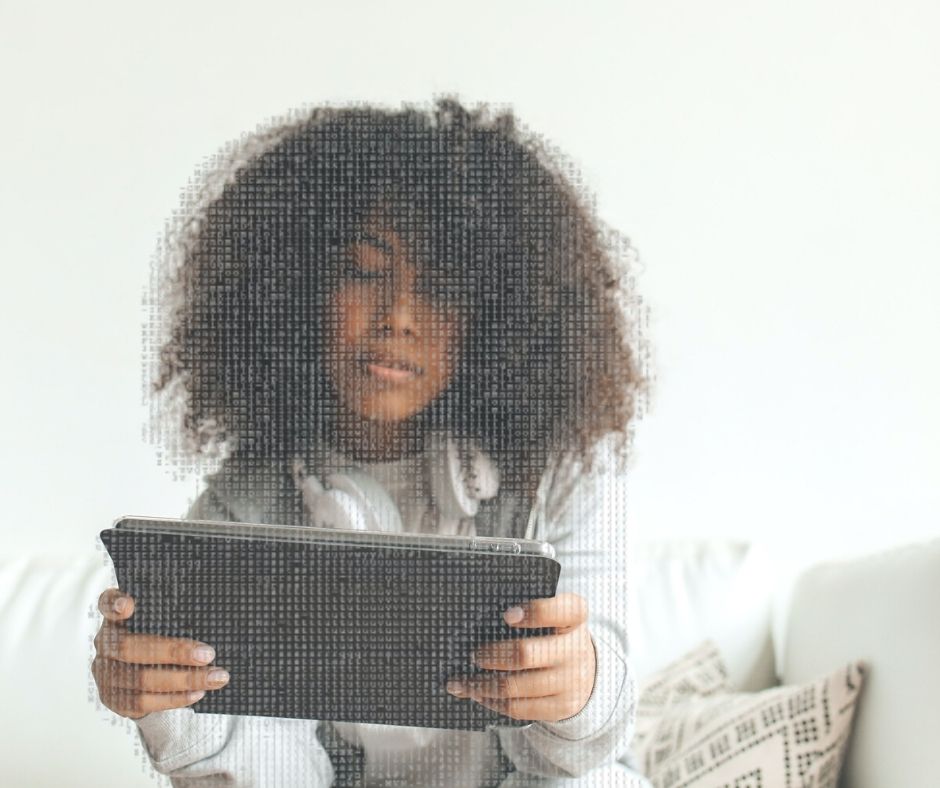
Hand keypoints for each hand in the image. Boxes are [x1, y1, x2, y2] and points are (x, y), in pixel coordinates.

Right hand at [91, 587, 230, 719]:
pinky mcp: (115, 700)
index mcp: (115, 619)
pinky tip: (197, 692)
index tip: (128, 605)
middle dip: (174, 652)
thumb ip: (171, 617)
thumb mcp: (159, 624)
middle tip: (208, 654)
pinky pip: (145, 702)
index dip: (114, 604)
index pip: (107, 604)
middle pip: (131, 648)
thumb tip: (210, 615)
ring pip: (142, 680)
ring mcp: (106, 675)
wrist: (137, 681)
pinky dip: (175, 698)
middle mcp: (106, 645)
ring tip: (215, 677)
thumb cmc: (154, 641)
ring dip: (185, 680)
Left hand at [446, 592, 595, 722]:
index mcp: (574, 618)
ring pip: (515, 686)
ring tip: (461, 682)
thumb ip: (525, 613)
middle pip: (526, 654)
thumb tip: (477, 619)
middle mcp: (575, 649)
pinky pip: (519, 708)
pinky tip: (478, 694)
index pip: (565, 610)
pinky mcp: (560, 707)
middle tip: (474, 655)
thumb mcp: (552, 618)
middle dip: (492, 655)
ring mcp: (569, 681)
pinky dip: (492, 701)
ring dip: (482, 684)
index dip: (536, 612)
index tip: (507, 615)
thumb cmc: (553, 634)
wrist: (583, 671)